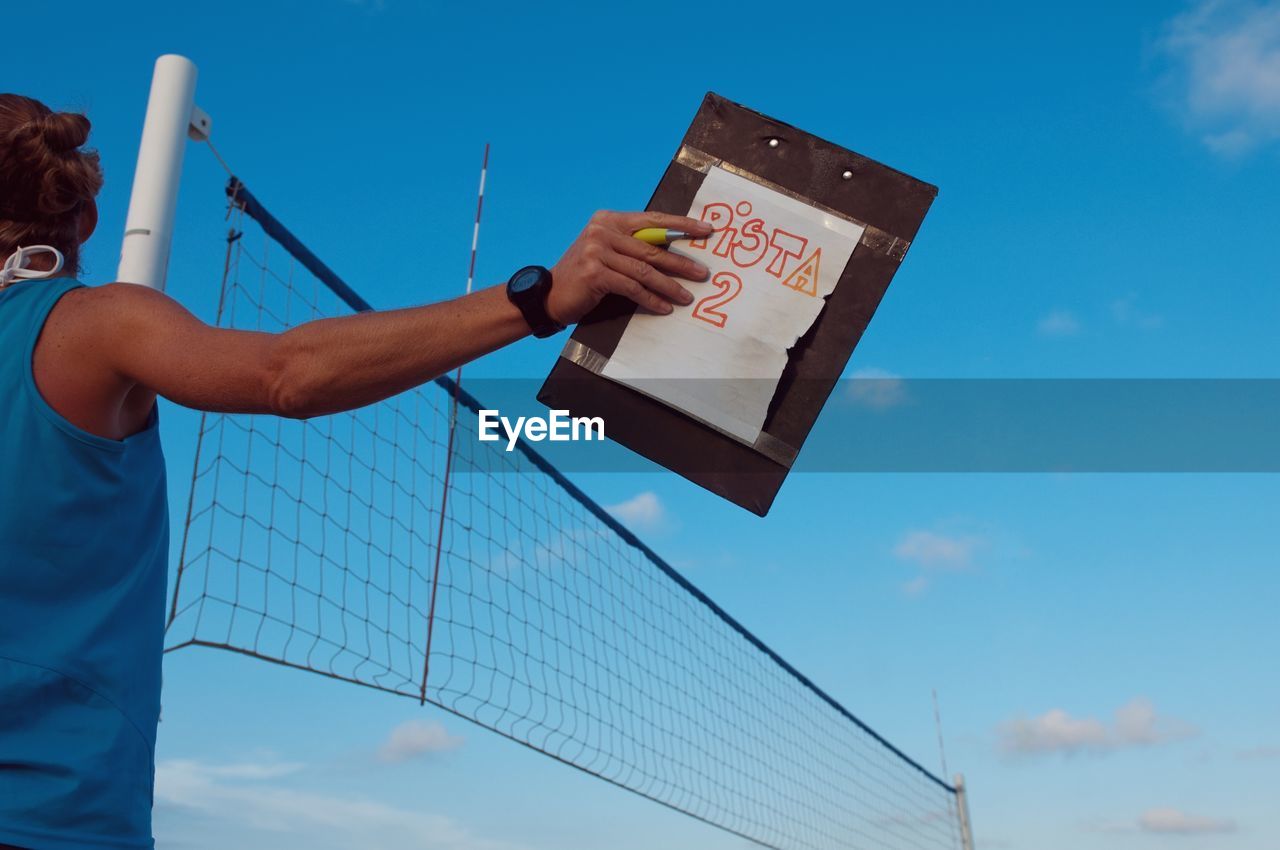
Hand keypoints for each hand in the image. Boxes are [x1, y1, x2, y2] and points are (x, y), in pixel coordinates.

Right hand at [546, 210, 713, 325]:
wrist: (551, 293)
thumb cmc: (584, 274)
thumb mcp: (606, 250)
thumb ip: (631, 245)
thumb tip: (671, 250)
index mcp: (610, 219)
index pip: (653, 219)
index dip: (682, 225)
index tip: (707, 231)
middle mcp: (603, 230)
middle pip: (652, 247)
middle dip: (681, 262)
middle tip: (702, 274)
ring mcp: (597, 250)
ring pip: (645, 270)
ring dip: (669, 286)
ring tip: (686, 296)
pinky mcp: (595, 273)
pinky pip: (632, 287)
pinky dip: (651, 299)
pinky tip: (664, 307)